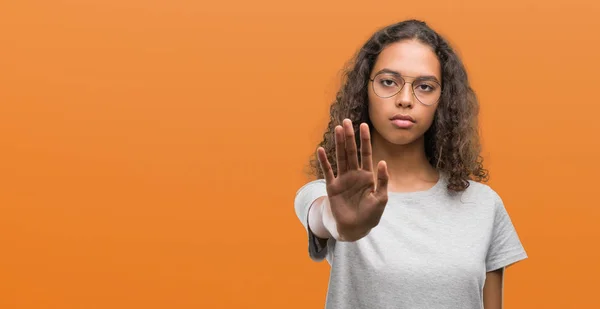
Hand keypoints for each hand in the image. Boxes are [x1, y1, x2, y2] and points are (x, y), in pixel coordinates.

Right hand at [316, 118, 388, 241]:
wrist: (356, 228)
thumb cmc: (371, 215)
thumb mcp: (381, 198)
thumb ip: (383, 181)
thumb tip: (382, 162)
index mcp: (367, 175)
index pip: (366, 153)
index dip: (364, 140)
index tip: (364, 125)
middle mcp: (354, 174)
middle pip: (351, 152)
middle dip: (349, 137)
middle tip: (347, 121)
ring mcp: (343, 179)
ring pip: (340, 158)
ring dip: (338, 144)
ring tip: (337, 130)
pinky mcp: (333, 187)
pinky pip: (328, 172)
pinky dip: (324, 162)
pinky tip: (321, 150)